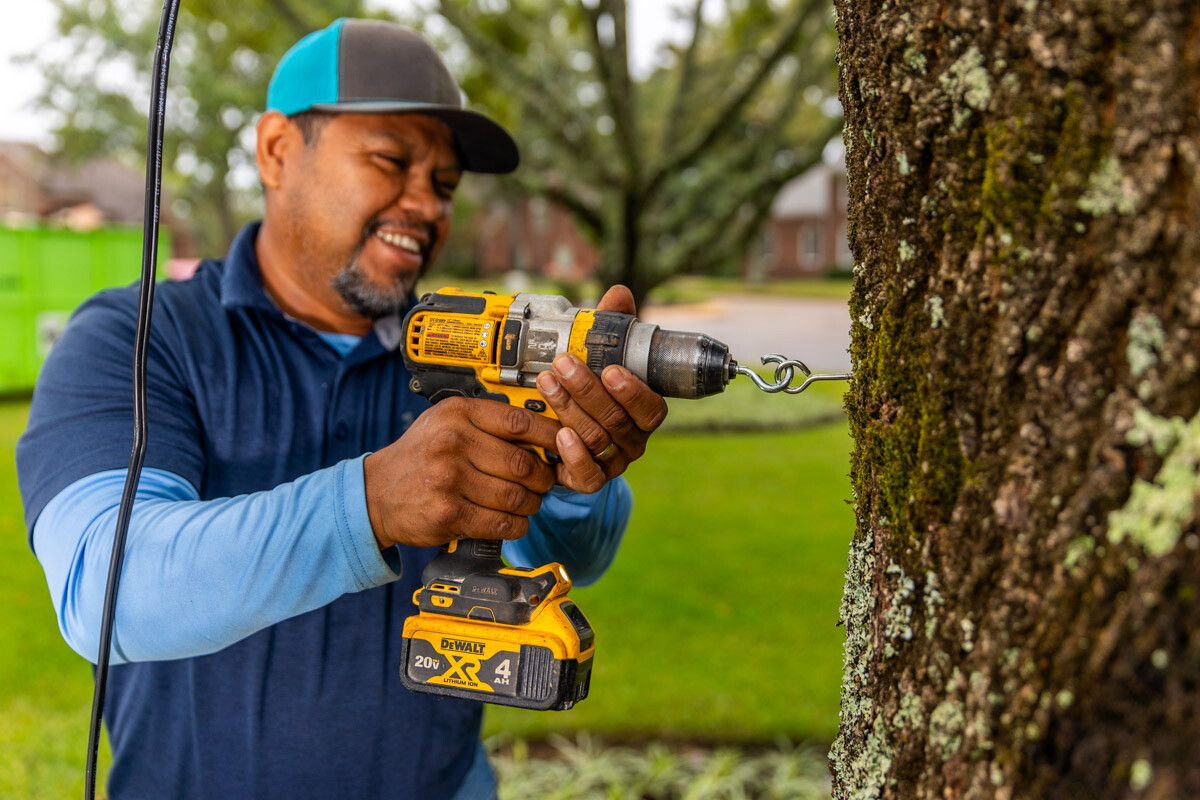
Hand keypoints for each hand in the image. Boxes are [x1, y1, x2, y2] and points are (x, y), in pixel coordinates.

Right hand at [363, 397, 559, 548]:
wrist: (376, 493)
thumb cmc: (420, 456)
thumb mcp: (446, 423)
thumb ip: (488, 423)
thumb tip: (545, 432)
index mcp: (458, 415)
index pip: (519, 422)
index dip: (551, 436)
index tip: (564, 445)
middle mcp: (453, 442)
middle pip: (523, 463)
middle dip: (542, 478)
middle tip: (543, 483)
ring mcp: (449, 479)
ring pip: (516, 496)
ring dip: (531, 504)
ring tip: (527, 503)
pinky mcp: (449, 513)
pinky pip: (501, 523)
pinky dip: (516, 525)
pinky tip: (513, 521)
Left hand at [535, 285, 668, 492]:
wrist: (567, 439)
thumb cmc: (593, 393)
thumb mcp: (601, 358)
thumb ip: (611, 329)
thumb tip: (618, 295)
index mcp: (644, 413)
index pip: (651, 408)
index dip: (634, 391)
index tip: (611, 369)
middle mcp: (632, 440)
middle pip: (616, 420)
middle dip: (587, 389)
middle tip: (563, 363)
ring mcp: (611, 462)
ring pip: (596, 439)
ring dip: (569, 409)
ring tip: (546, 382)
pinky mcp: (588, 480)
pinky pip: (587, 476)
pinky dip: (574, 456)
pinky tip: (559, 435)